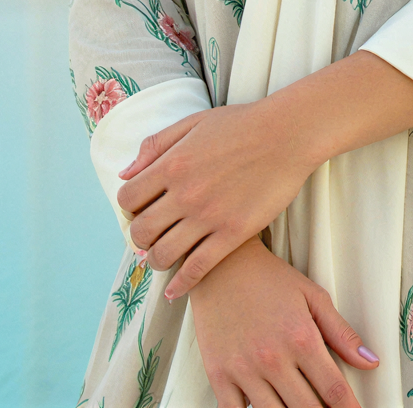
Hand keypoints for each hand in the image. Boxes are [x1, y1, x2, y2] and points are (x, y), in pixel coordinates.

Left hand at [117, 100, 318, 298]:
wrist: (288, 135)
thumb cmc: (241, 124)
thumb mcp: (193, 122)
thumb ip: (156, 145)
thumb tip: (124, 173)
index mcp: (172, 164)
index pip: (127, 199)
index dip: (128, 208)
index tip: (140, 210)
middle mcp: (185, 193)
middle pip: (141, 231)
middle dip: (139, 237)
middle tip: (150, 236)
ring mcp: (209, 216)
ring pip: (164, 254)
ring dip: (156, 260)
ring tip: (163, 257)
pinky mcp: (233, 234)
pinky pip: (198, 268)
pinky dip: (182, 283)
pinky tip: (176, 290)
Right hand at [190, 235, 377, 407]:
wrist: (220, 265)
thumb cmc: (268, 279)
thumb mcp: (312, 296)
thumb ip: (341, 333)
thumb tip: (371, 362)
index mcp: (301, 338)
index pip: (334, 390)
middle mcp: (273, 358)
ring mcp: (243, 370)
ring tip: (299, 407)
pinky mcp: (218, 375)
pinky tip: (267, 407)